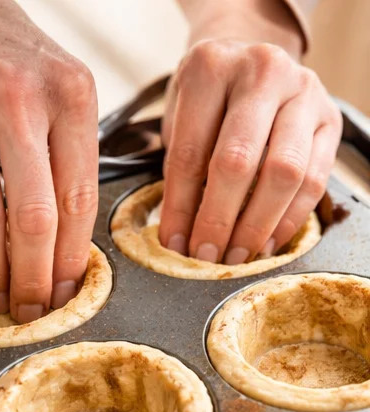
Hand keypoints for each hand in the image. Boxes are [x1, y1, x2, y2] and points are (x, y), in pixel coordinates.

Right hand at [0, 0, 97, 319]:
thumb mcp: (54, 83)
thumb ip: (65, 152)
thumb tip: (67, 240)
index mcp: (70, 94)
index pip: (80, 199)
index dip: (73, 260)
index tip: (68, 292)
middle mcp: (22, 101)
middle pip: (35, 220)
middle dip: (35, 280)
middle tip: (32, 310)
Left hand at [161, 0, 340, 263]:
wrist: (251, 61)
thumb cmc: (210, 100)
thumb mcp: (182, 117)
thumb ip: (183, 167)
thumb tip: (182, 237)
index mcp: (212, 68)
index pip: (191, 152)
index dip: (181, 208)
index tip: (174, 245)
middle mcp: (263, 71)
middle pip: (239, 161)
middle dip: (218, 220)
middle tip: (206, 257)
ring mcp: (303, 91)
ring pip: (284, 172)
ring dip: (256, 226)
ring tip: (236, 257)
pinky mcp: (330, 118)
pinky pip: (315, 180)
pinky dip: (289, 220)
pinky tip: (266, 243)